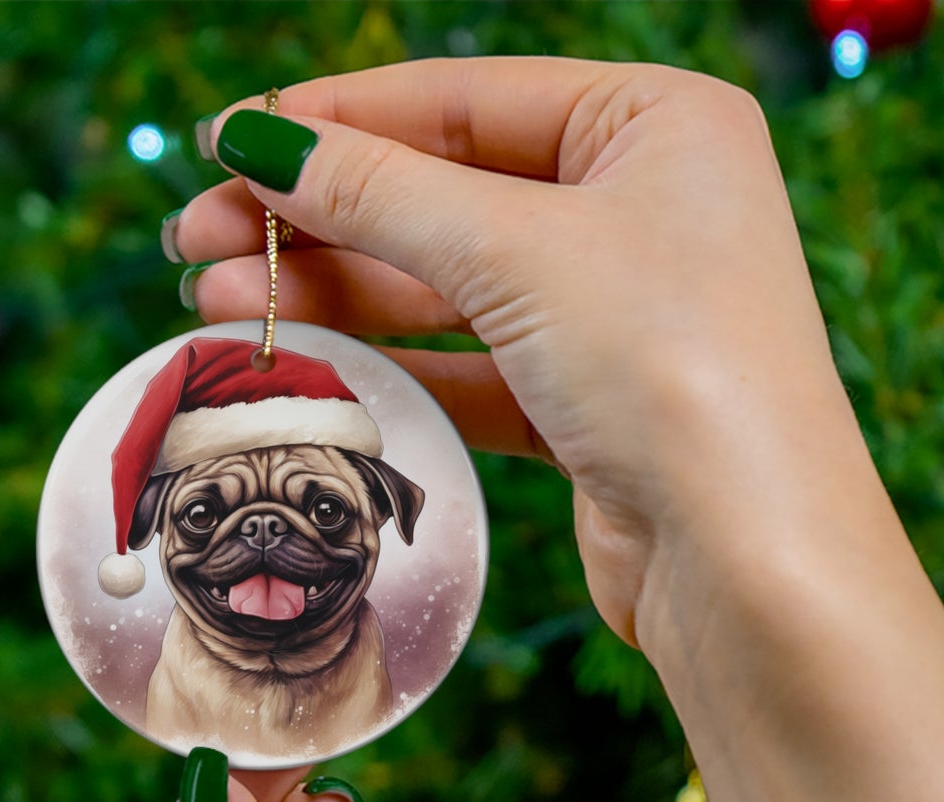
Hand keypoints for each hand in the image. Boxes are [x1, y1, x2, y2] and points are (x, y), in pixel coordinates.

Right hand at [171, 56, 864, 651]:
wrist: (747, 560)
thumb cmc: (670, 368)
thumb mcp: (517, 251)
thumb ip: (381, 193)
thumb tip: (260, 142)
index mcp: (658, 124)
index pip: (465, 100)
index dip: (337, 120)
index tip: (226, 142)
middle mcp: (644, 209)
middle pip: (447, 194)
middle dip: (319, 218)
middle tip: (196, 240)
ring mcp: (619, 314)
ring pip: (451, 288)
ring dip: (337, 295)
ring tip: (217, 306)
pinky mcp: (592, 407)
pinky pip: (473, 369)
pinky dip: (392, 367)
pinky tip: (307, 364)